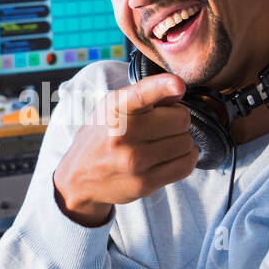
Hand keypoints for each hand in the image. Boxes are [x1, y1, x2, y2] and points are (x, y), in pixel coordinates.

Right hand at [53, 71, 198, 225]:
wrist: (81, 178)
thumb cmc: (103, 136)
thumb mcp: (113, 107)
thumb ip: (144, 94)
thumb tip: (179, 90)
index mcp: (114, 109)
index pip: (142, 93)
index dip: (163, 86)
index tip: (178, 85)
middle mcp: (123, 134)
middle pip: (181, 119)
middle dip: (178, 119)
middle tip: (162, 125)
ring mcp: (134, 161)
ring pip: (186, 143)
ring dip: (182, 140)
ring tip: (163, 142)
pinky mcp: (145, 182)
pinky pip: (185, 165)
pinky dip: (187, 158)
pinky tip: (173, 155)